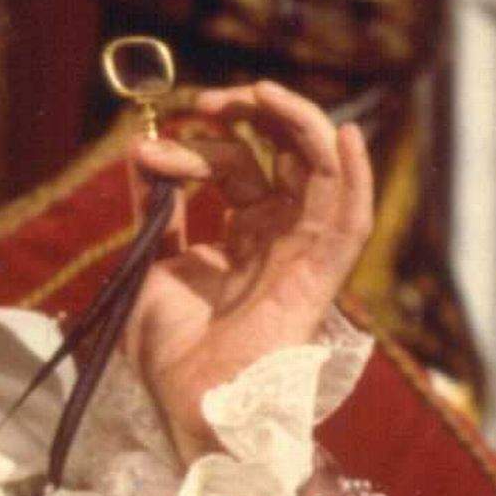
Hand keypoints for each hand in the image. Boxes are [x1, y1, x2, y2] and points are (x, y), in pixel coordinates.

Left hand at [124, 81, 374, 465]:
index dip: (198, 145)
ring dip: (296, 123)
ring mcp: (303, 254)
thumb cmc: (170, 352)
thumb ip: (154, 209)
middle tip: (208, 100)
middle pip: (287, 155)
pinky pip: (350, 222)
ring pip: (321, 172)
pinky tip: (346, 136)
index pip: (237, 165)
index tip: (150, 150)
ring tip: (259, 93)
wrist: (187, 402)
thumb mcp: (150, 265)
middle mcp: (281, 237)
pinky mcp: (320, 278)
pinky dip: (355, 178)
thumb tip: (140, 151)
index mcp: (246, 235)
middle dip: (253, 115)